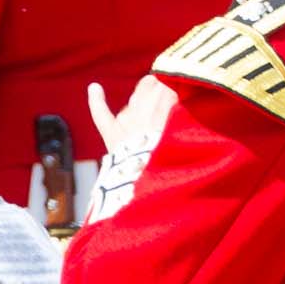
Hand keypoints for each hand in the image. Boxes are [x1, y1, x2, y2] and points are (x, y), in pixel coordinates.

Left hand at [84, 78, 174, 226]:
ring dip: (144, 95)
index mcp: (162, 120)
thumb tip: (190, 97)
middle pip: (152, 91)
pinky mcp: (112, 136)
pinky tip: (94, 88)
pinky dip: (97, 101)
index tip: (186, 89)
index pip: (168, 90)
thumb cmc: (170, 170)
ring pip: (134, 101)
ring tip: (155, 95)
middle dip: (163, 87)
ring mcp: (125, 127)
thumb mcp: (183, 141)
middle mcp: (142, 120)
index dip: (176, 87)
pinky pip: (102, 114)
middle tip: (175, 94)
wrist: (139, 196)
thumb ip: (186, 119)